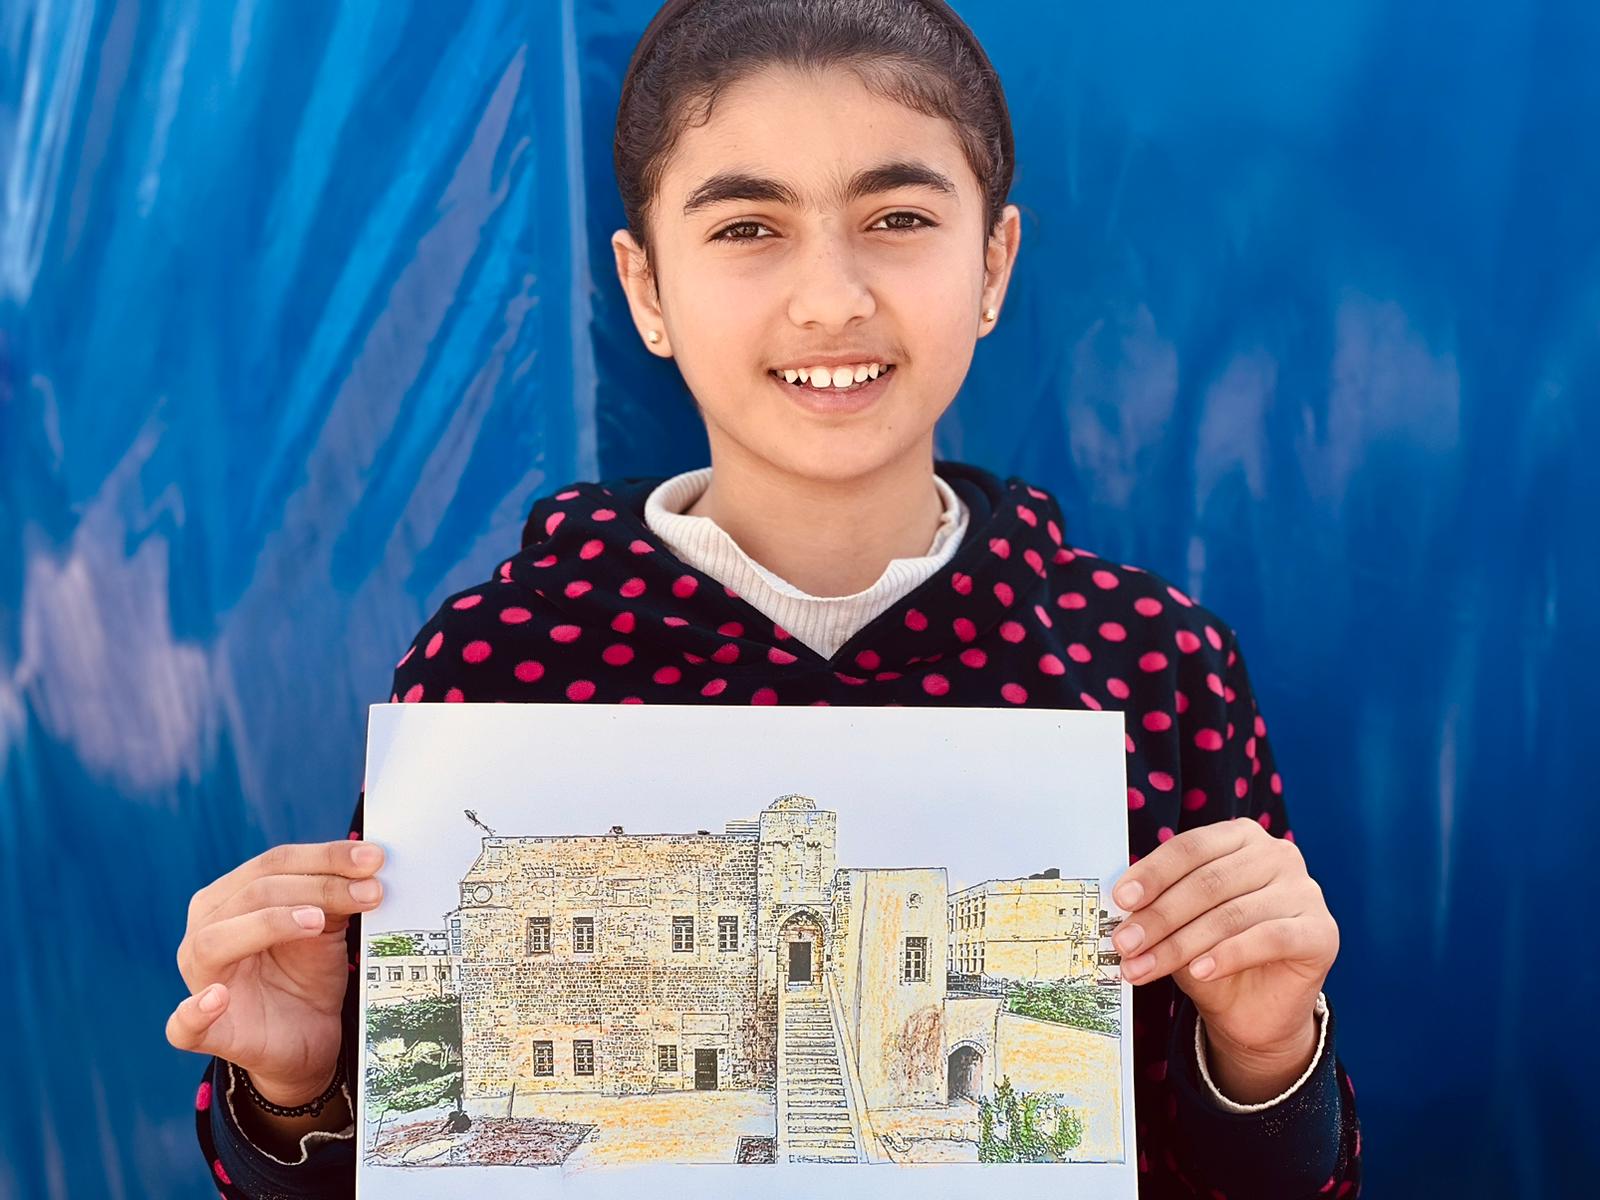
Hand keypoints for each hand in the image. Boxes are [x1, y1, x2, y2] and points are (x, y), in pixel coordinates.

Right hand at [166, 840, 384, 1103]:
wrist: (310, 1036)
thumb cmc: (308, 973)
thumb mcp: (326, 927)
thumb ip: (333, 895)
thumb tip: (366, 865)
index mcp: (230, 897)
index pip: (274, 863)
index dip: (325, 856)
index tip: (373, 858)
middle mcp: (205, 931)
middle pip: (254, 893)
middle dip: (318, 887)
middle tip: (370, 891)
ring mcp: (201, 981)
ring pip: (215, 941)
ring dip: (268, 924)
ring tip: (317, 921)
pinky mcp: (207, 1032)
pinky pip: (183, 1025)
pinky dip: (195, 1011)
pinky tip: (217, 998)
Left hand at [1112, 818, 1337, 1100]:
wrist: (1254, 1010)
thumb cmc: (1212, 954)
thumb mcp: (1178, 924)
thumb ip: (1158, 906)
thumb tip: (1121, 907)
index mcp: (1240, 837)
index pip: (1190, 847)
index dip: (1152, 873)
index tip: (1121, 899)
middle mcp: (1277, 855)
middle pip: (1207, 882)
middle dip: (1159, 916)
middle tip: (1125, 942)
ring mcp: (1305, 891)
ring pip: (1231, 914)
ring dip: (1180, 944)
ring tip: (1144, 966)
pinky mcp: (1322, 931)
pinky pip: (1268, 938)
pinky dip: (1228, 955)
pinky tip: (1200, 971)